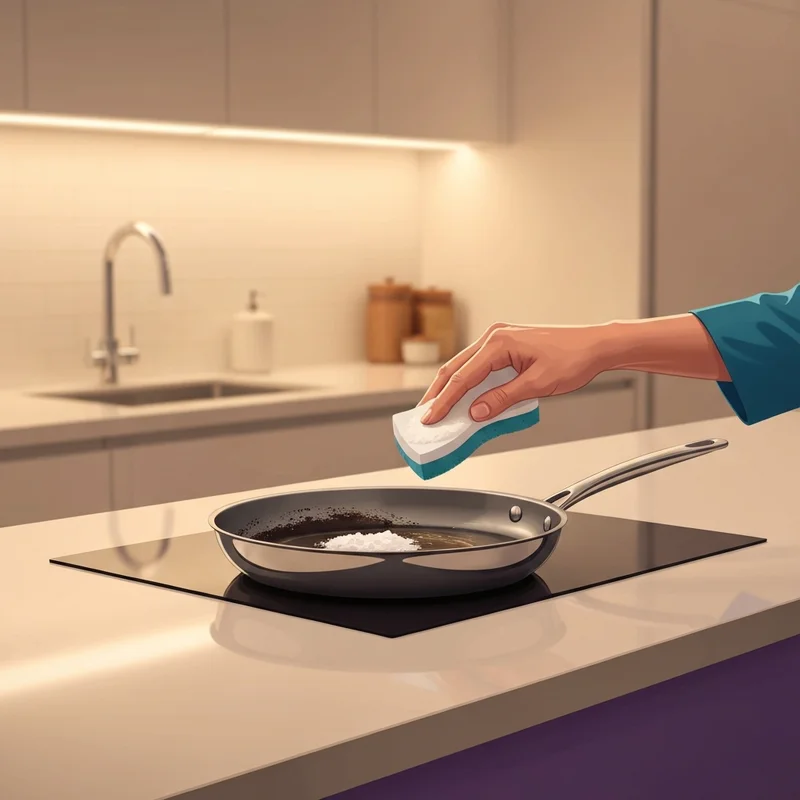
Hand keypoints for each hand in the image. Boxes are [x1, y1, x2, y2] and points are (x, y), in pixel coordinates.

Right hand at [419, 322, 614, 424]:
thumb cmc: (573, 359)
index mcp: (499, 342)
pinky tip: (462, 398)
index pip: (463, 377)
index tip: (431, 418)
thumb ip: (503, 399)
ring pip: (464, 367)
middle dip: (438, 393)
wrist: (595, 345)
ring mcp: (499, 339)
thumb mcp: (537, 385)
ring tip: (437, 408)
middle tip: (425, 415)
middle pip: (455, 368)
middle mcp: (495, 337)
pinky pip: (478, 366)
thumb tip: (477, 412)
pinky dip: (467, 383)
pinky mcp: (505, 346)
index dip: (445, 401)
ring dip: (451, 388)